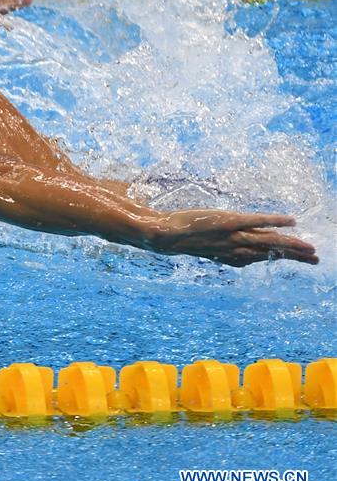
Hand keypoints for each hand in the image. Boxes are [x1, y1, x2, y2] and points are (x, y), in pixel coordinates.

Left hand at [150, 210, 317, 266]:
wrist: (164, 237)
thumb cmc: (181, 239)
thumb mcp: (204, 247)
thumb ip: (223, 249)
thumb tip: (236, 254)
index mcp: (230, 256)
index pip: (261, 257)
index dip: (280, 258)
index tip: (299, 260)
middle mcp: (235, 248)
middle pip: (270, 252)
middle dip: (294, 256)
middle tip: (316, 259)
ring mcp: (233, 235)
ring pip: (269, 241)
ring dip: (292, 245)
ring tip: (311, 250)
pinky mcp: (229, 222)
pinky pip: (257, 221)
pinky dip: (275, 221)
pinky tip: (291, 221)